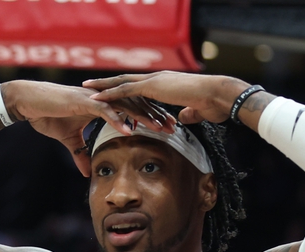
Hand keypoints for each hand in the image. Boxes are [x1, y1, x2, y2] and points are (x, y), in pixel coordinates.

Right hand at [3, 80, 174, 176]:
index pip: (133, 108)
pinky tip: (130, 130)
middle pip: (136, 104)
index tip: (166, 128)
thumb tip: (87, 172)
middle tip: (173, 127)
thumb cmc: (48, 115)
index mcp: (103, 103)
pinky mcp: (83, 102)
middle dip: (155, 115)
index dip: (150, 117)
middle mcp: (103, 97)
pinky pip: (104, 111)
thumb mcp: (68, 140)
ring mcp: (94, 98)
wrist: (28, 103)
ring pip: (125, 105)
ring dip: (143, 117)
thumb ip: (80, 154)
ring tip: (159, 128)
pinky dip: (117, 120)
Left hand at [83, 71, 247, 124]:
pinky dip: (110, 94)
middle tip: (90, 84)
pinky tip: (96, 98)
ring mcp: (154, 81)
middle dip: (107, 83)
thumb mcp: (196, 111)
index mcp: (165, 83)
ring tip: (85, 89)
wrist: (219, 95)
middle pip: (125, 80)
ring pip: (121, 83)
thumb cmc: (214, 104)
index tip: (110, 89)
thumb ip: (186, 114)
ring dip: (102, 86)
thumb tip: (181, 119)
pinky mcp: (153, 87)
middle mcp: (156, 78)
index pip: (139, 85)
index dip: (124, 87)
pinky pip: (126, 91)